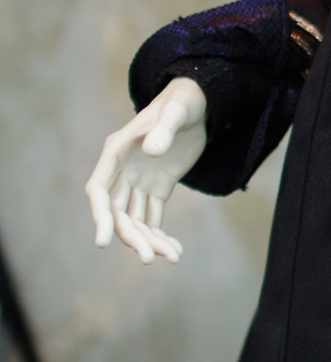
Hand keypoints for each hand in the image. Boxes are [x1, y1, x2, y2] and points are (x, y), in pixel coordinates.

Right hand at [85, 78, 207, 265]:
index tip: (102, 242)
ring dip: (149, 240)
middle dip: (131, 237)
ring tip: (173, 257)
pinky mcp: (158, 187)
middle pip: (118, 213)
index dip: (99, 217)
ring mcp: (139, 181)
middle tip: (149, 259)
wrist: (200, 102)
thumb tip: (151, 150)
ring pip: (136, 220)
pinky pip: (154, 217)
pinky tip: (175, 251)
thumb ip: (163, 130)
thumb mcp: (176, 112)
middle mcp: (123, 171)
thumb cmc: (182, 102)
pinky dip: (162, 235)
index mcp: (116, 153)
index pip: (99, 191)